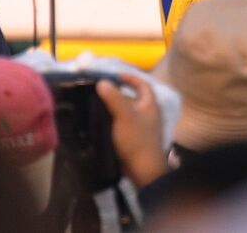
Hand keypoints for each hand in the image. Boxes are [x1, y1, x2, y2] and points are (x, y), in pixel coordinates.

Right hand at [96, 73, 168, 188]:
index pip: (142, 85)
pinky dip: (114, 120)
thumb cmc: (136, 139)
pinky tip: (101, 121)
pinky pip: (123, 124)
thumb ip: (114, 97)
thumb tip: (102, 81)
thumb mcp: (124, 115)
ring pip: (127, 112)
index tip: (114, 76)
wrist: (143, 170)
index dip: (130, 78)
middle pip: (133, 98)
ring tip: (96, 104)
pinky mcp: (135, 138)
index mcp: (150, 105)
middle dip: (117, 93)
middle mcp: (148, 113)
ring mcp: (142, 127)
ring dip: (114, 107)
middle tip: (100, 91)